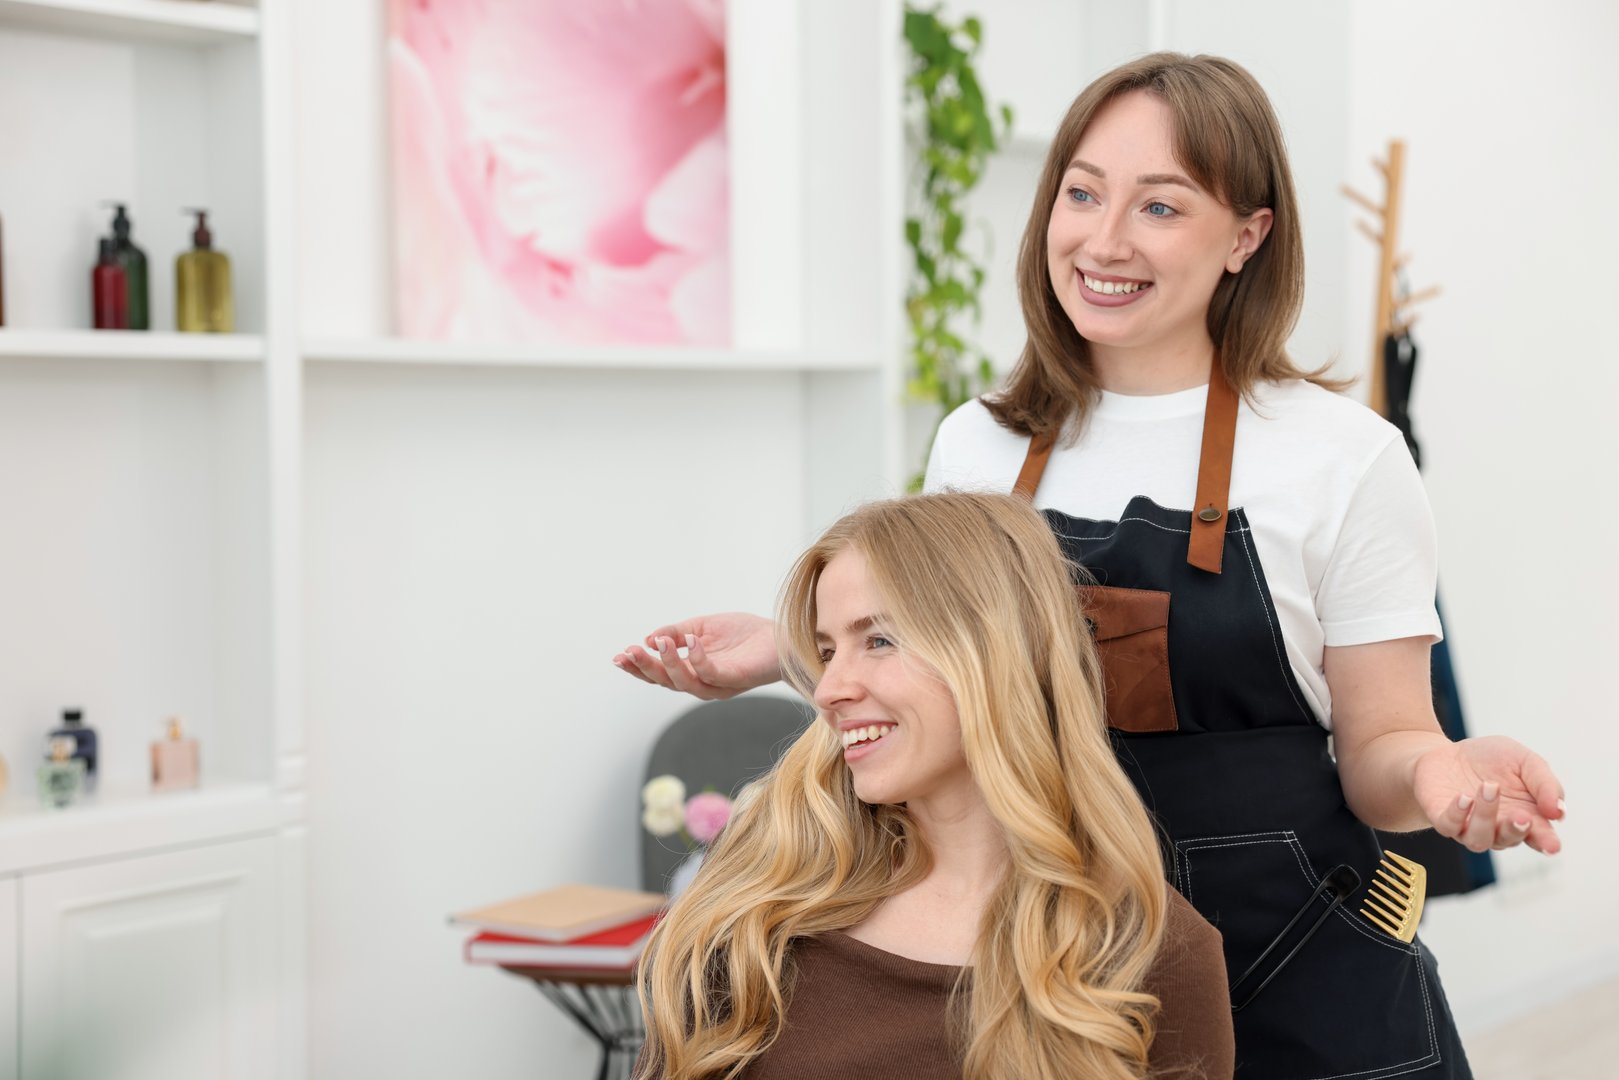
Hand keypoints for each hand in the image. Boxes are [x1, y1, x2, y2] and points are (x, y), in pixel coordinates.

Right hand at [612, 612, 780, 699]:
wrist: (782, 638)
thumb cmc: (745, 634)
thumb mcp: (703, 626)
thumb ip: (677, 632)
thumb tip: (650, 638)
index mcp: (692, 670)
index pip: (660, 673)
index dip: (639, 667)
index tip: (619, 656)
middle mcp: (702, 682)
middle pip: (667, 682)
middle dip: (646, 668)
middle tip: (629, 653)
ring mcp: (718, 684)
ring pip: (685, 682)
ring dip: (669, 663)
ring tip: (658, 643)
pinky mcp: (734, 679)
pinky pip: (711, 673)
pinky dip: (698, 657)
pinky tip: (691, 640)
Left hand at [1413, 736, 1564, 854]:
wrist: (1448, 752)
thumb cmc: (1492, 759)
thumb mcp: (1525, 761)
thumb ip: (1545, 784)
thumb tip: (1558, 812)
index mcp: (1526, 817)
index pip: (1540, 837)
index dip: (1547, 843)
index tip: (1553, 846)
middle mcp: (1499, 828)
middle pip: (1510, 840)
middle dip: (1516, 830)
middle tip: (1520, 815)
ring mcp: (1469, 827)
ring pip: (1479, 839)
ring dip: (1486, 815)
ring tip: (1488, 787)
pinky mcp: (1444, 820)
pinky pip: (1450, 826)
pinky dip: (1458, 814)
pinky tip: (1464, 797)